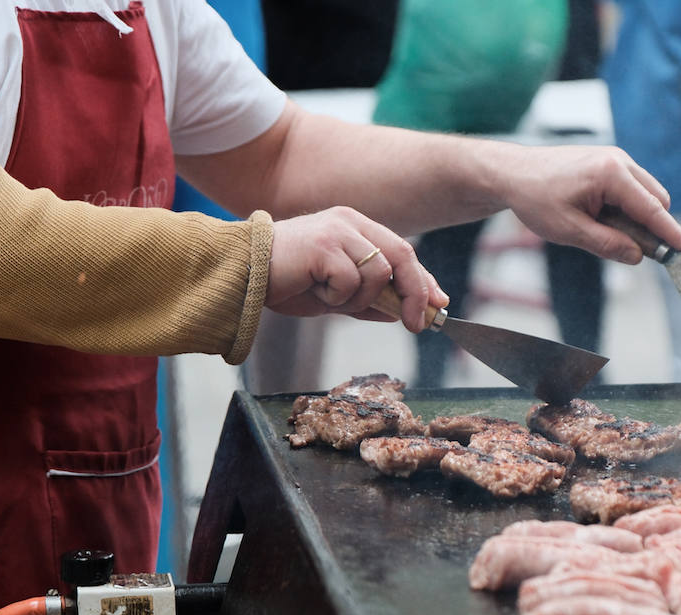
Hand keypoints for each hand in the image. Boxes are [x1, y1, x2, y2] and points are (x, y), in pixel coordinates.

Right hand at [265, 206, 447, 329]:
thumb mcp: (335, 296)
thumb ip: (368, 300)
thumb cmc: (284, 282)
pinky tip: (315, 291)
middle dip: (415, 294)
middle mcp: (350, 222)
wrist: (242, 275)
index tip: (438, 304)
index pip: (402, 251)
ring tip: (330, 299)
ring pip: (379, 273)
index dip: (424, 280)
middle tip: (416, 325)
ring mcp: (337, 231)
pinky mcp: (324, 246)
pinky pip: (351, 282)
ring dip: (362, 299)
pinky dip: (338, 298)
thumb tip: (401, 313)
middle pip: (403, 255)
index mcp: (355, 227)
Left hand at [493, 145, 680, 263]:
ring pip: (647, 194)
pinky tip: (602, 219)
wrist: (512, 174)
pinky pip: (633, 190)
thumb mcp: (569, 230)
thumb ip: (607, 244)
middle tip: (634, 252)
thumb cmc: (536, 199)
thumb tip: (639, 256)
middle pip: (657, 200)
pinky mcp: (609, 164)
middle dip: (653, 227)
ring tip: (605, 232)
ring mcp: (615, 159)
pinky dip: (628, 208)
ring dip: (638, 218)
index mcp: (611, 174)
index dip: (671, 233)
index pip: (653, 208)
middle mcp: (619, 161)